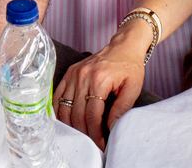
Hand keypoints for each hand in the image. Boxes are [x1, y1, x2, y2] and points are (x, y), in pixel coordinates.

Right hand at [53, 28, 146, 151]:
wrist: (123, 46)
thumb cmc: (130, 66)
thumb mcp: (133, 88)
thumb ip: (122, 109)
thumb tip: (110, 128)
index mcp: (99, 79)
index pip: (92, 115)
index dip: (95, 134)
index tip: (101, 144)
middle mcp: (83, 75)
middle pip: (77, 114)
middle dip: (84, 133)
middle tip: (92, 143)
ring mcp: (74, 73)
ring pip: (64, 108)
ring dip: (71, 125)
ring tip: (82, 135)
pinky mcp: (70, 72)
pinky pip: (58, 96)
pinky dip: (59, 111)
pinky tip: (67, 121)